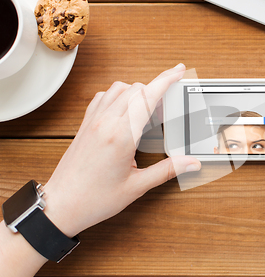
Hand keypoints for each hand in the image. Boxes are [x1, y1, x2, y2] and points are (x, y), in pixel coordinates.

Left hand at [42, 64, 200, 237]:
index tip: (178, 71)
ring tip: (148, 107)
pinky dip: (117, 95)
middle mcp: (105, 123)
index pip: (148, 97)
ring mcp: (93, 122)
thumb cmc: (95, 199)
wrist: (62, 205)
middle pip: (135, 89)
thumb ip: (168, 170)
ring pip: (118, 88)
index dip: (166, 80)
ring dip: (136, 91)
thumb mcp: (137, 186)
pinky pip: (102, 97)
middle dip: (155, 88)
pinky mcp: (85, 125)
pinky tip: (124, 109)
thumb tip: (191, 163)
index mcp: (121, 136)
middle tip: (169, 103)